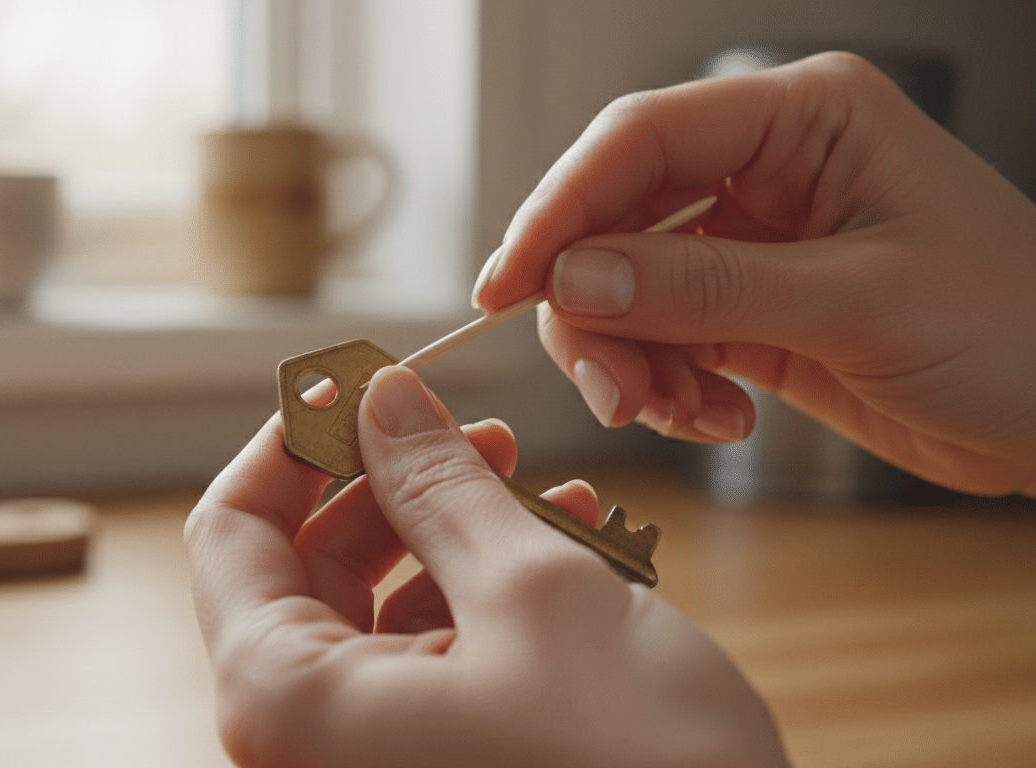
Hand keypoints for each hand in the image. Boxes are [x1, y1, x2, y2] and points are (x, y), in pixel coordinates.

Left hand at [186, 366, 786, 767]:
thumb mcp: (535, 594)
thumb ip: (441, 484)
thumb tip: (380, 399)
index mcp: (286, 703)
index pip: (230, 532)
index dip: (293, 443)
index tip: (360, 382)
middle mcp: (308, 744)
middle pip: (304, 568)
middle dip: (390, 482)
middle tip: (471, 426)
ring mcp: (370, 763)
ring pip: (379, 609)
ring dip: (454, 530)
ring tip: (536, 477)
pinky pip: (431, 661)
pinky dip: (485, 595)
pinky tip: (564, 543)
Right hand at [472, 52, 1035, 496]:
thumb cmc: (1017, 329)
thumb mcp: (855, 303)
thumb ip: (702, 289)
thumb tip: (573, 281)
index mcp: (802, 119)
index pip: (638, 139)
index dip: (559, 208)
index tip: (508, 286)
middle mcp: (766, 170)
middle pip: (616, 219)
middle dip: (594, 308)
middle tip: (606, 387)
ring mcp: (754, 243)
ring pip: (626, 288)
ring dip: (628, 360)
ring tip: (672, 414)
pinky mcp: (750, 311)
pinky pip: (662, 339)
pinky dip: (666, 386)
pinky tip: (716, 417)